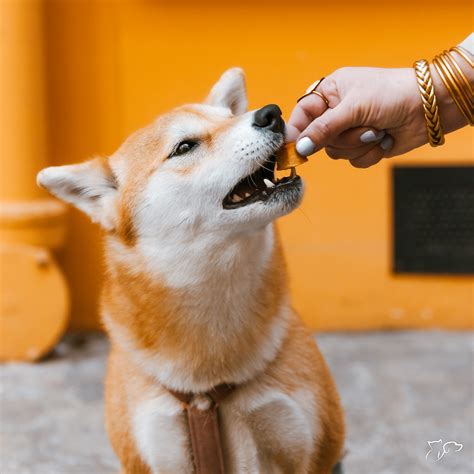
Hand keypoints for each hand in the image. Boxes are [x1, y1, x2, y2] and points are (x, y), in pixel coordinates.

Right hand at [286, 67, 432, 167]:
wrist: (429, 107)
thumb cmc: (392, 94)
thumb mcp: (353, 107)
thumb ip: (323, 129)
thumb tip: (300, 147)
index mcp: (330, 93)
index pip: (302, 115)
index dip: (297, 132)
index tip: (295, 148)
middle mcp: (337, 112)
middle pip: (319, 139)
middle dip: (343, 138)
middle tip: (364, 127)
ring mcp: (350, 130)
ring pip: (336, 153)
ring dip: (359, 146)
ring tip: (377, 130)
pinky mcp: (364, 146)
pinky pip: (353, 161)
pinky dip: (369, 154)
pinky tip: (384, 139)